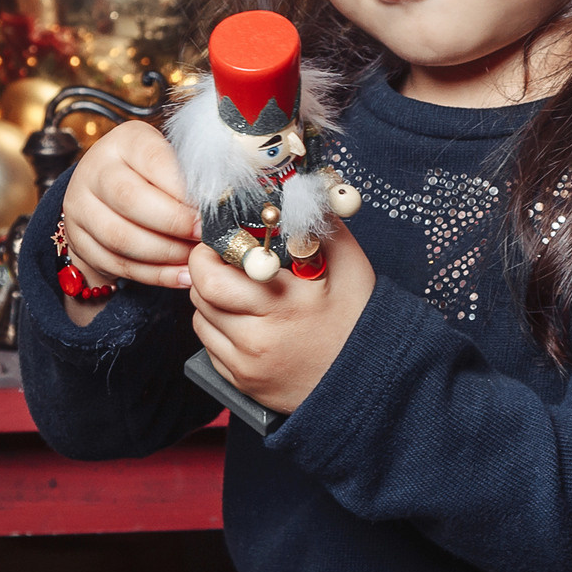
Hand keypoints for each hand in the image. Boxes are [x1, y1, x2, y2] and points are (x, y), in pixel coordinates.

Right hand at [59, 120, 198, 293]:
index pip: (153, 161)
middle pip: (130, 199)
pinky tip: (182, 275)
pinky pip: (117, 264)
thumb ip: (192, 178)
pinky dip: (154, 275)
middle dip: (174, 223)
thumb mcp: (171, 162)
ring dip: (165, 253)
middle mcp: (94, 170)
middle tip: (204, 236)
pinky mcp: (78, 240)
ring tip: (194, 258)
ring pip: (121, 237)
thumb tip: (228, 203)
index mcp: (124, 142)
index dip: (184, 189)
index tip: (210, 210)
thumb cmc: (154, 176)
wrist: (109, 195)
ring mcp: (80, 207)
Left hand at [189, 219, 372, 416]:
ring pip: (201, 321)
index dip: (207, 253)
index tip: (220, 243)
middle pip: (200, 296)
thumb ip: (318, 225)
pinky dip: (221, 330)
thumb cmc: (359, 317)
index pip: (211, 276)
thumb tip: (294, 190)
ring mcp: (248, 365)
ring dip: (213, 301)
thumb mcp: (348, 264)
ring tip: (243, 294)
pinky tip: (248, 322)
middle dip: (207, 273)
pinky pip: (211, 348)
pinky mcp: (244, 382)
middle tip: (227, 264)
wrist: (371, 377)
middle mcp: (259, 339)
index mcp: (282, 305)